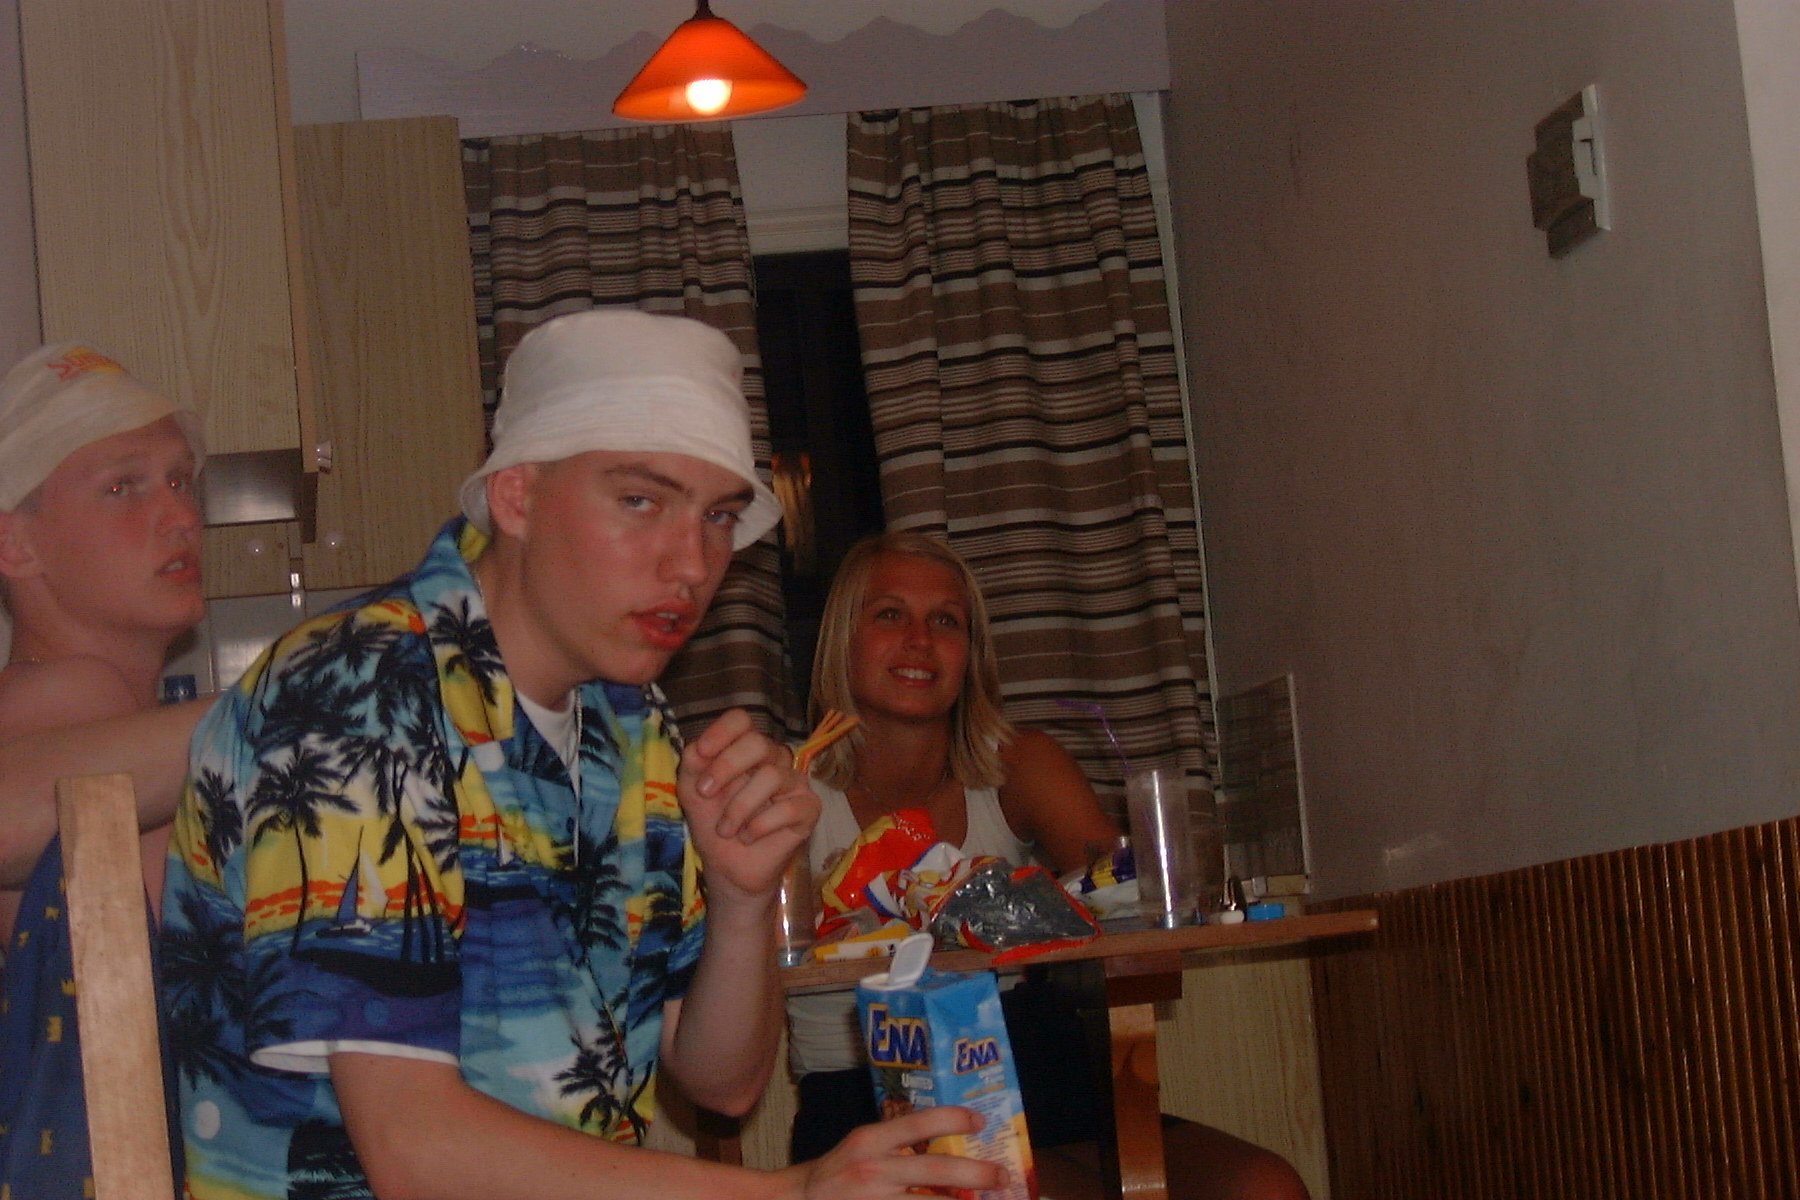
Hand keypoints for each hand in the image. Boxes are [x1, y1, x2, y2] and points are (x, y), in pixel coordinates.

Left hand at [677, 709, 819, 903]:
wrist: (728, 868)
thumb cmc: (714, 826)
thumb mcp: (693, 793)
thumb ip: (693, 765)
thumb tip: (699, 748)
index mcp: (745, 750)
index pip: (741, 720)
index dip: (721, 732)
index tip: (701, 754)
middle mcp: (773, 760)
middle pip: (759, 743)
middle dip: (726, 767)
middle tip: (706, 794)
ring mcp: (794, 783)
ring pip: (771, 776)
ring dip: (738, 808)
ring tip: (726, 830)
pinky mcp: (809, 809)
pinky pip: (788, 808)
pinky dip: (759, 826)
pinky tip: (748, 837)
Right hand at [781, 1108, 1006, 1199]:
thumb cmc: (838, 1172)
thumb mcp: (862, 1145)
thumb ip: (898, 1142)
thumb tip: (949, 1139)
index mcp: (870, 1140)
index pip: (917, 1122)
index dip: (953, 1118)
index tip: (981, 1120)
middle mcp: (873, 1170)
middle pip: (934, 1170)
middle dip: (975, 1173)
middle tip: (1001, 1175)